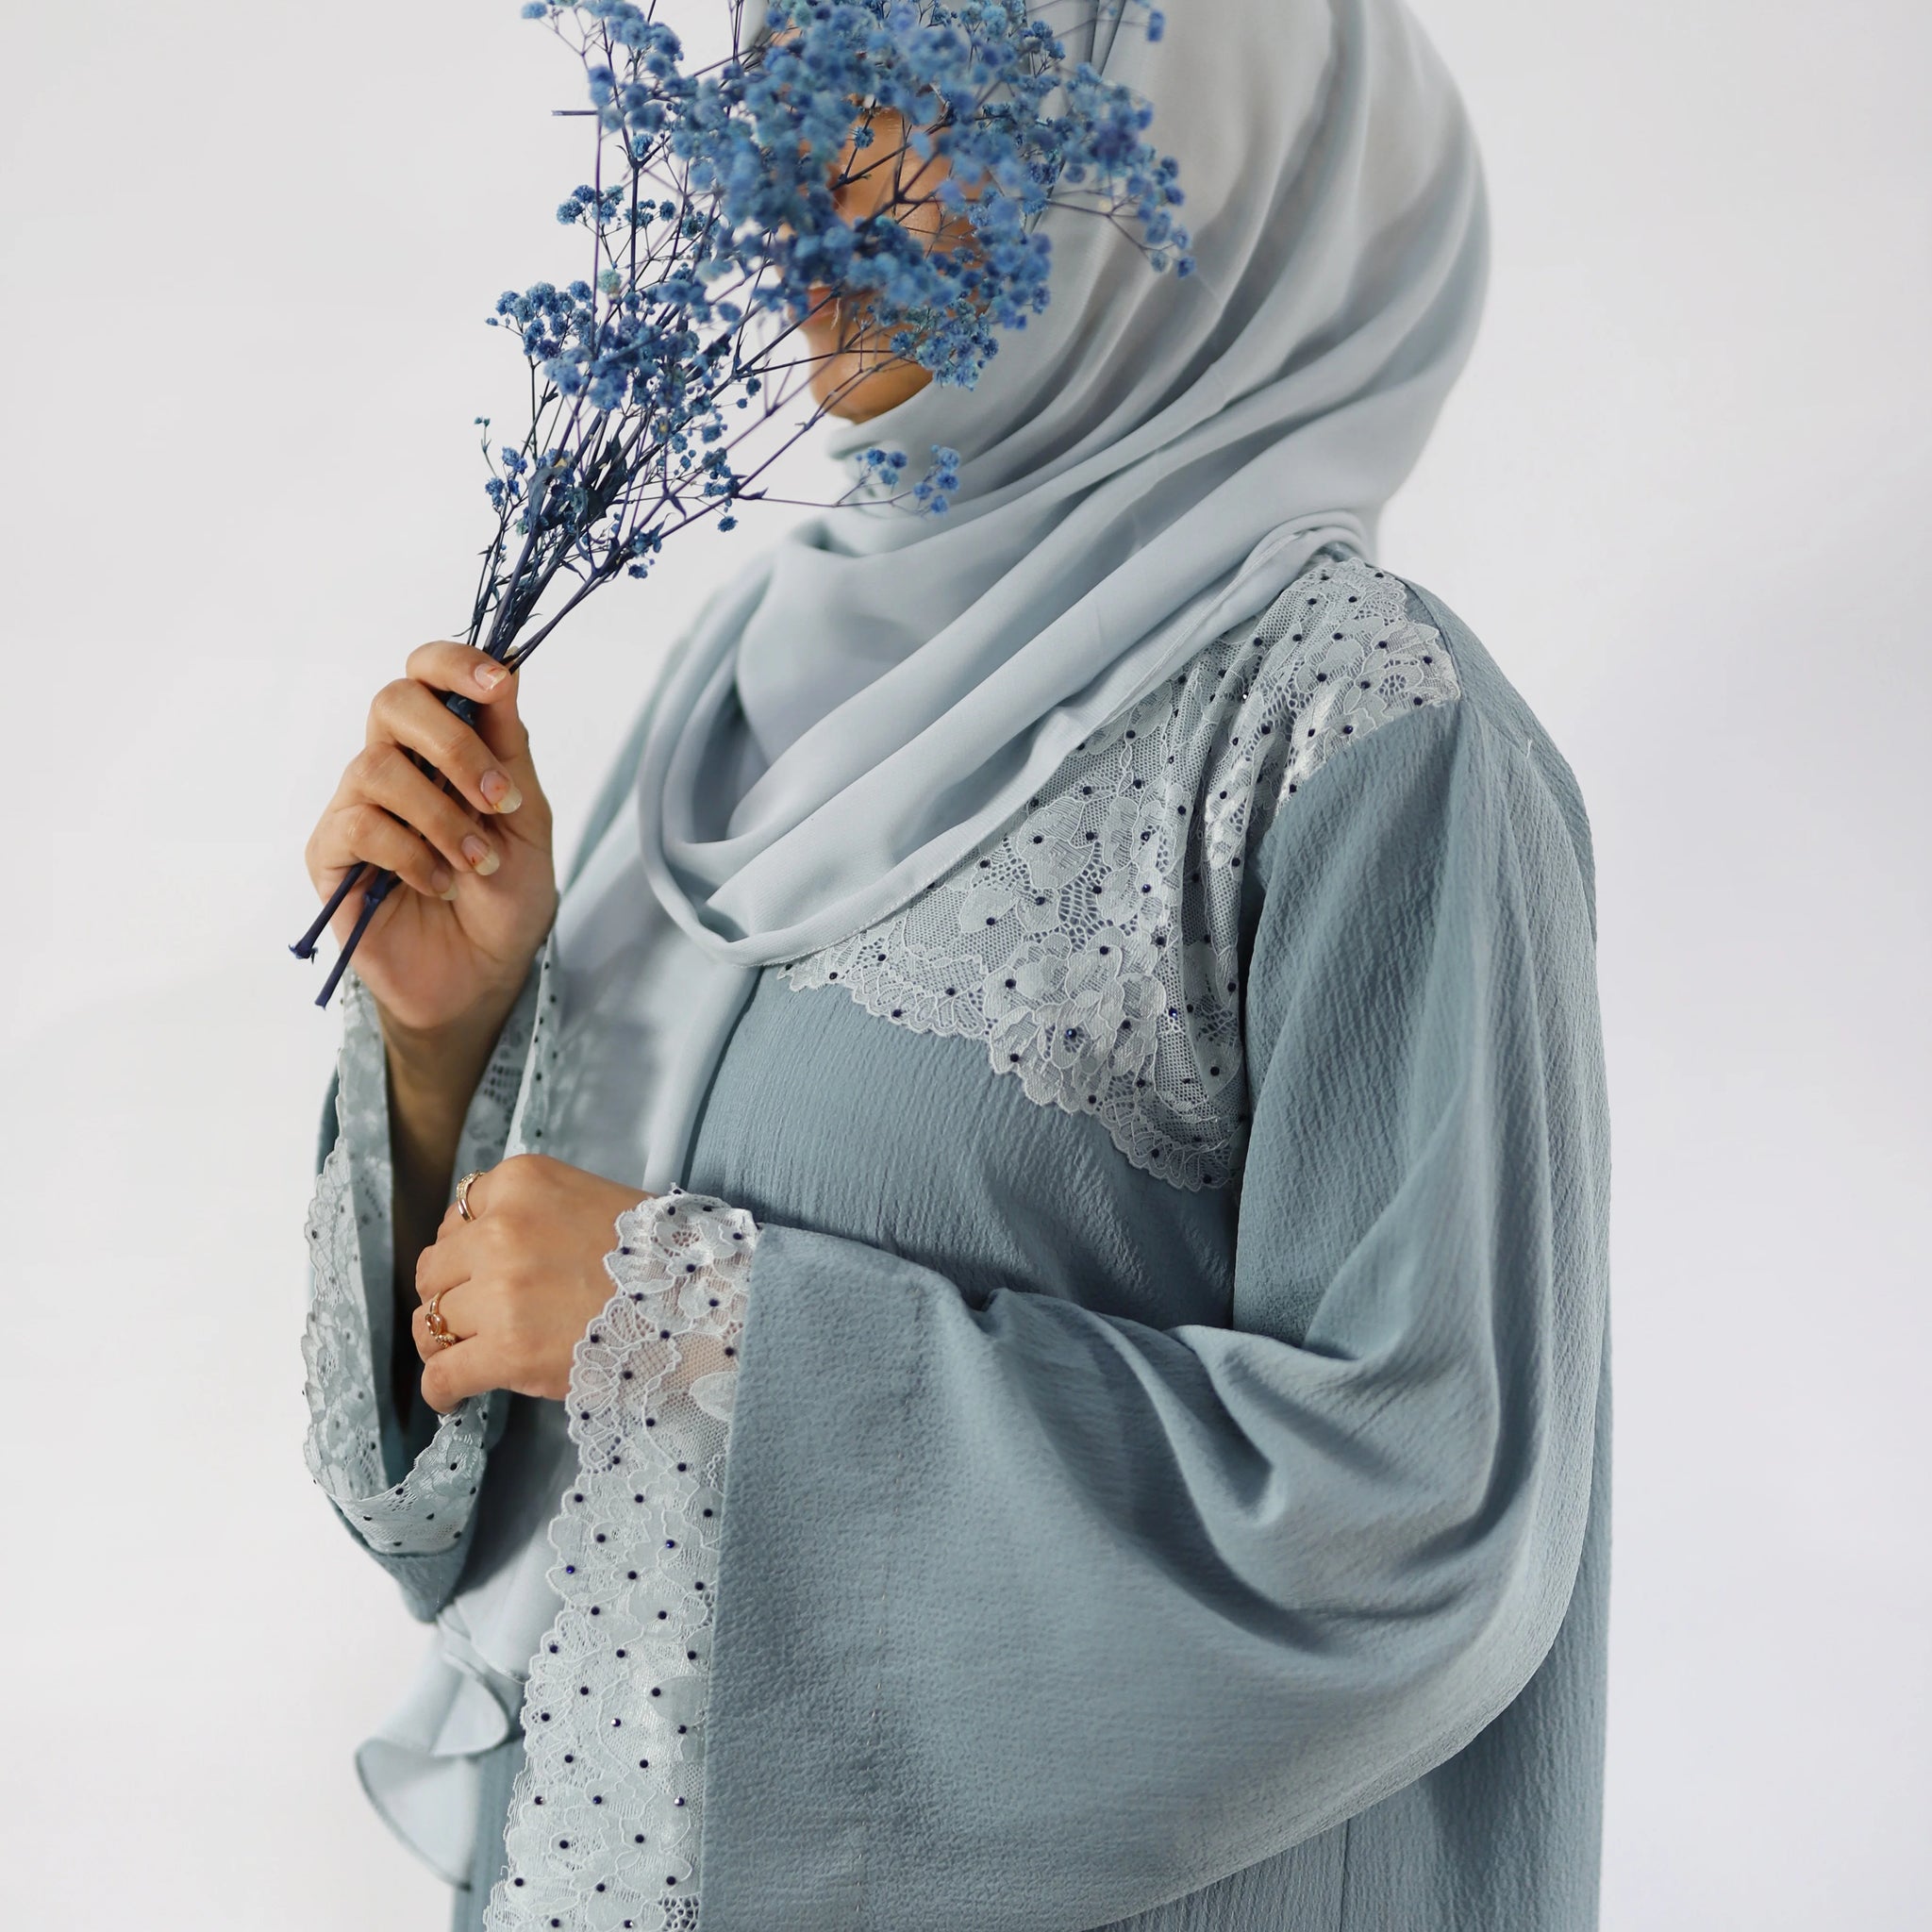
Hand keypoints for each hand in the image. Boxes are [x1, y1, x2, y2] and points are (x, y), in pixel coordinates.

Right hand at [304, 642, 557, 1038]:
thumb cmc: (504, 895)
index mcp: (440, 745)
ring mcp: (357, 806)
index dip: (455, 664)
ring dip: (441, 816)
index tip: (500, 684)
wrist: (484, 973)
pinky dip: (412, 854)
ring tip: (476, 862)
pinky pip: (359, 826)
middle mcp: (393, 764)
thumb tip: (507, 670)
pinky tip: (440, 882)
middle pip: (393, 702)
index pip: (425, 673)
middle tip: (497, 799)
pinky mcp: (331, 853)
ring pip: (378, 768)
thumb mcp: (526, 818)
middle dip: (454, 744)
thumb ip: (510, 748)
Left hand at [409, 1154, 660, 1410]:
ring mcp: (500, 1290)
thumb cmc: (657, 1258)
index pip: (456, 1215)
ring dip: (442, 1343)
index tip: (479, 1275)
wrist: (700, 1305)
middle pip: (433, 1268)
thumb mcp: (589, 1200)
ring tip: (465, 1357)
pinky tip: (455, 1397)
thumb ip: (532, 1212)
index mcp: (522, 1182)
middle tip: (472, 1319)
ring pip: (429, 1322)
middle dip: (449, 1295)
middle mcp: (501, 1228)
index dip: (465, 1250)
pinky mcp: (506, 1349)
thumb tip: (482, 1249)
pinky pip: (443, 1374)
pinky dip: (442, 1390)